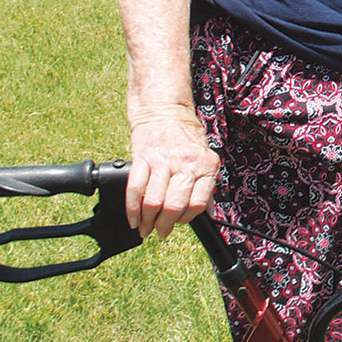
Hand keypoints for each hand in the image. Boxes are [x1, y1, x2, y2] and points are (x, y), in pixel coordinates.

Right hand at [126, 110, 218, 238]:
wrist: (165, 111)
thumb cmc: (187, 137)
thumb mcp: (205, 158)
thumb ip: (207, 185)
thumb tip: (210, 214)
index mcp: (206, 165)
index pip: (198, 203)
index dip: (188, 218)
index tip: (180, 222)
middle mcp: (186, 163)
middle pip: (174, 206)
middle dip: (165, 225)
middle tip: (160, 231)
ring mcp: (163, 161)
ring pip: (154, 202)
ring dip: (147, 221)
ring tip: (145, 228)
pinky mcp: (142, 159)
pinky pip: (135, 189)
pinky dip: (132, 209)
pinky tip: (133, 218)